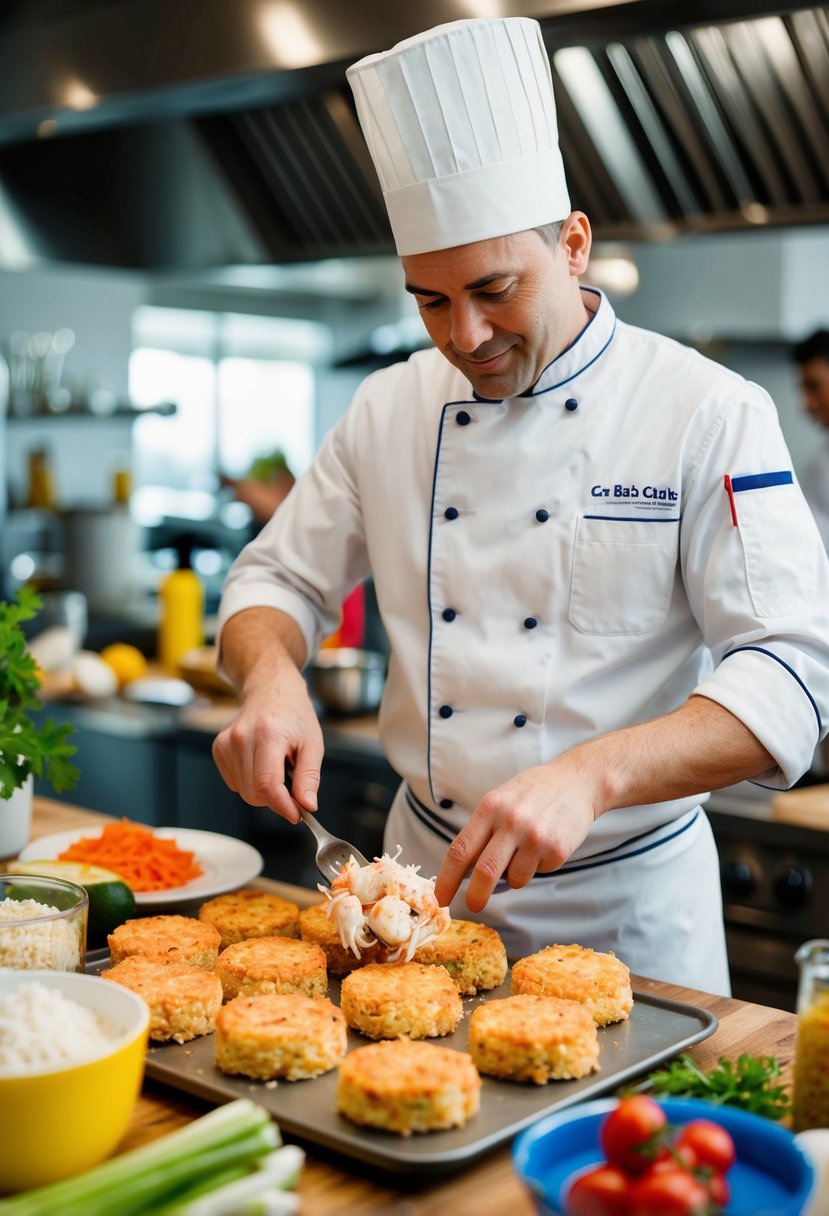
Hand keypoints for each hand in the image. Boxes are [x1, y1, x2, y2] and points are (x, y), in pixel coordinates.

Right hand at [211, 663, 323, 823]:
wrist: (271, 689)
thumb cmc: (294, 715)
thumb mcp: (312, 744)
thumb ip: (309, 777)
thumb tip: (307, 806)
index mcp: (268, 734)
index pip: (268, 784)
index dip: (283, 806)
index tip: (297, 815)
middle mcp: (241, 737)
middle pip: (254, 793)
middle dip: (276, 798)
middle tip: (292, 784)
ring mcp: (225, 742)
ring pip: (243, 791)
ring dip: (263, 790)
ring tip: (276, 765)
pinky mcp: (218, 748)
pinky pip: (235, 783)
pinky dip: (250, 782)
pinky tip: (261, 762)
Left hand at [434, 755, 602, 911]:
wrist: (577, 782)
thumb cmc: (533, 792)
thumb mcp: (500, 800)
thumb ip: (482, 830)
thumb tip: (464, 872)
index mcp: (490, 808)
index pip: (460, 850)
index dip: (446, 879)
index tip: (440, 898)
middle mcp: (511, 822)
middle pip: (484, 873)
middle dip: (476, 896)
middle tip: (474, 905)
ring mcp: (535, 837)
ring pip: (514, 879)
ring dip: (515, 876)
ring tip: (525, 851)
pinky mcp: (557, 850)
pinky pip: (538, 873)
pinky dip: (537, 867)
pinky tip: (545, 844)